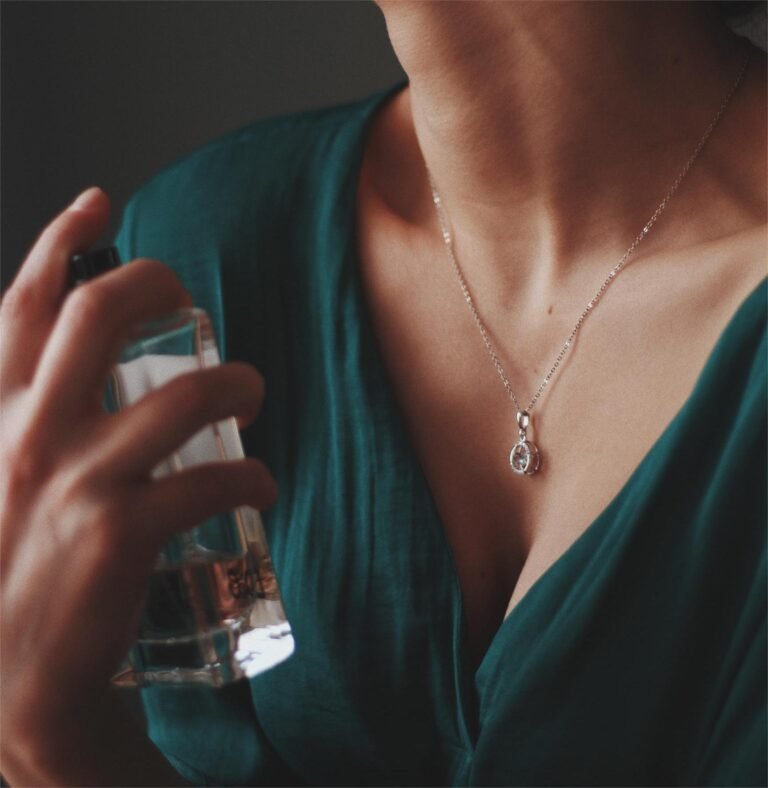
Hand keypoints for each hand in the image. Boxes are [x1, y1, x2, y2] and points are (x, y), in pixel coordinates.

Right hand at [0, 188, 276, 778]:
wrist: (7, 687)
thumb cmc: (16, 574)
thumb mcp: (4, 485)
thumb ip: (36, 427)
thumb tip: (91, 381)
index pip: (18, 312)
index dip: (58, 245)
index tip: (100, 203)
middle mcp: (28, 439)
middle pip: (95, 318)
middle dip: (155, 284)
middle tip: (192, 293)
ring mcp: (76, 486)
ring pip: (181, 398)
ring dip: (234, 384)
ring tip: (252, 391)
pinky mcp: (123, 536)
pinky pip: (213, 481)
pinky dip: (253, 474)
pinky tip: (264, 483)